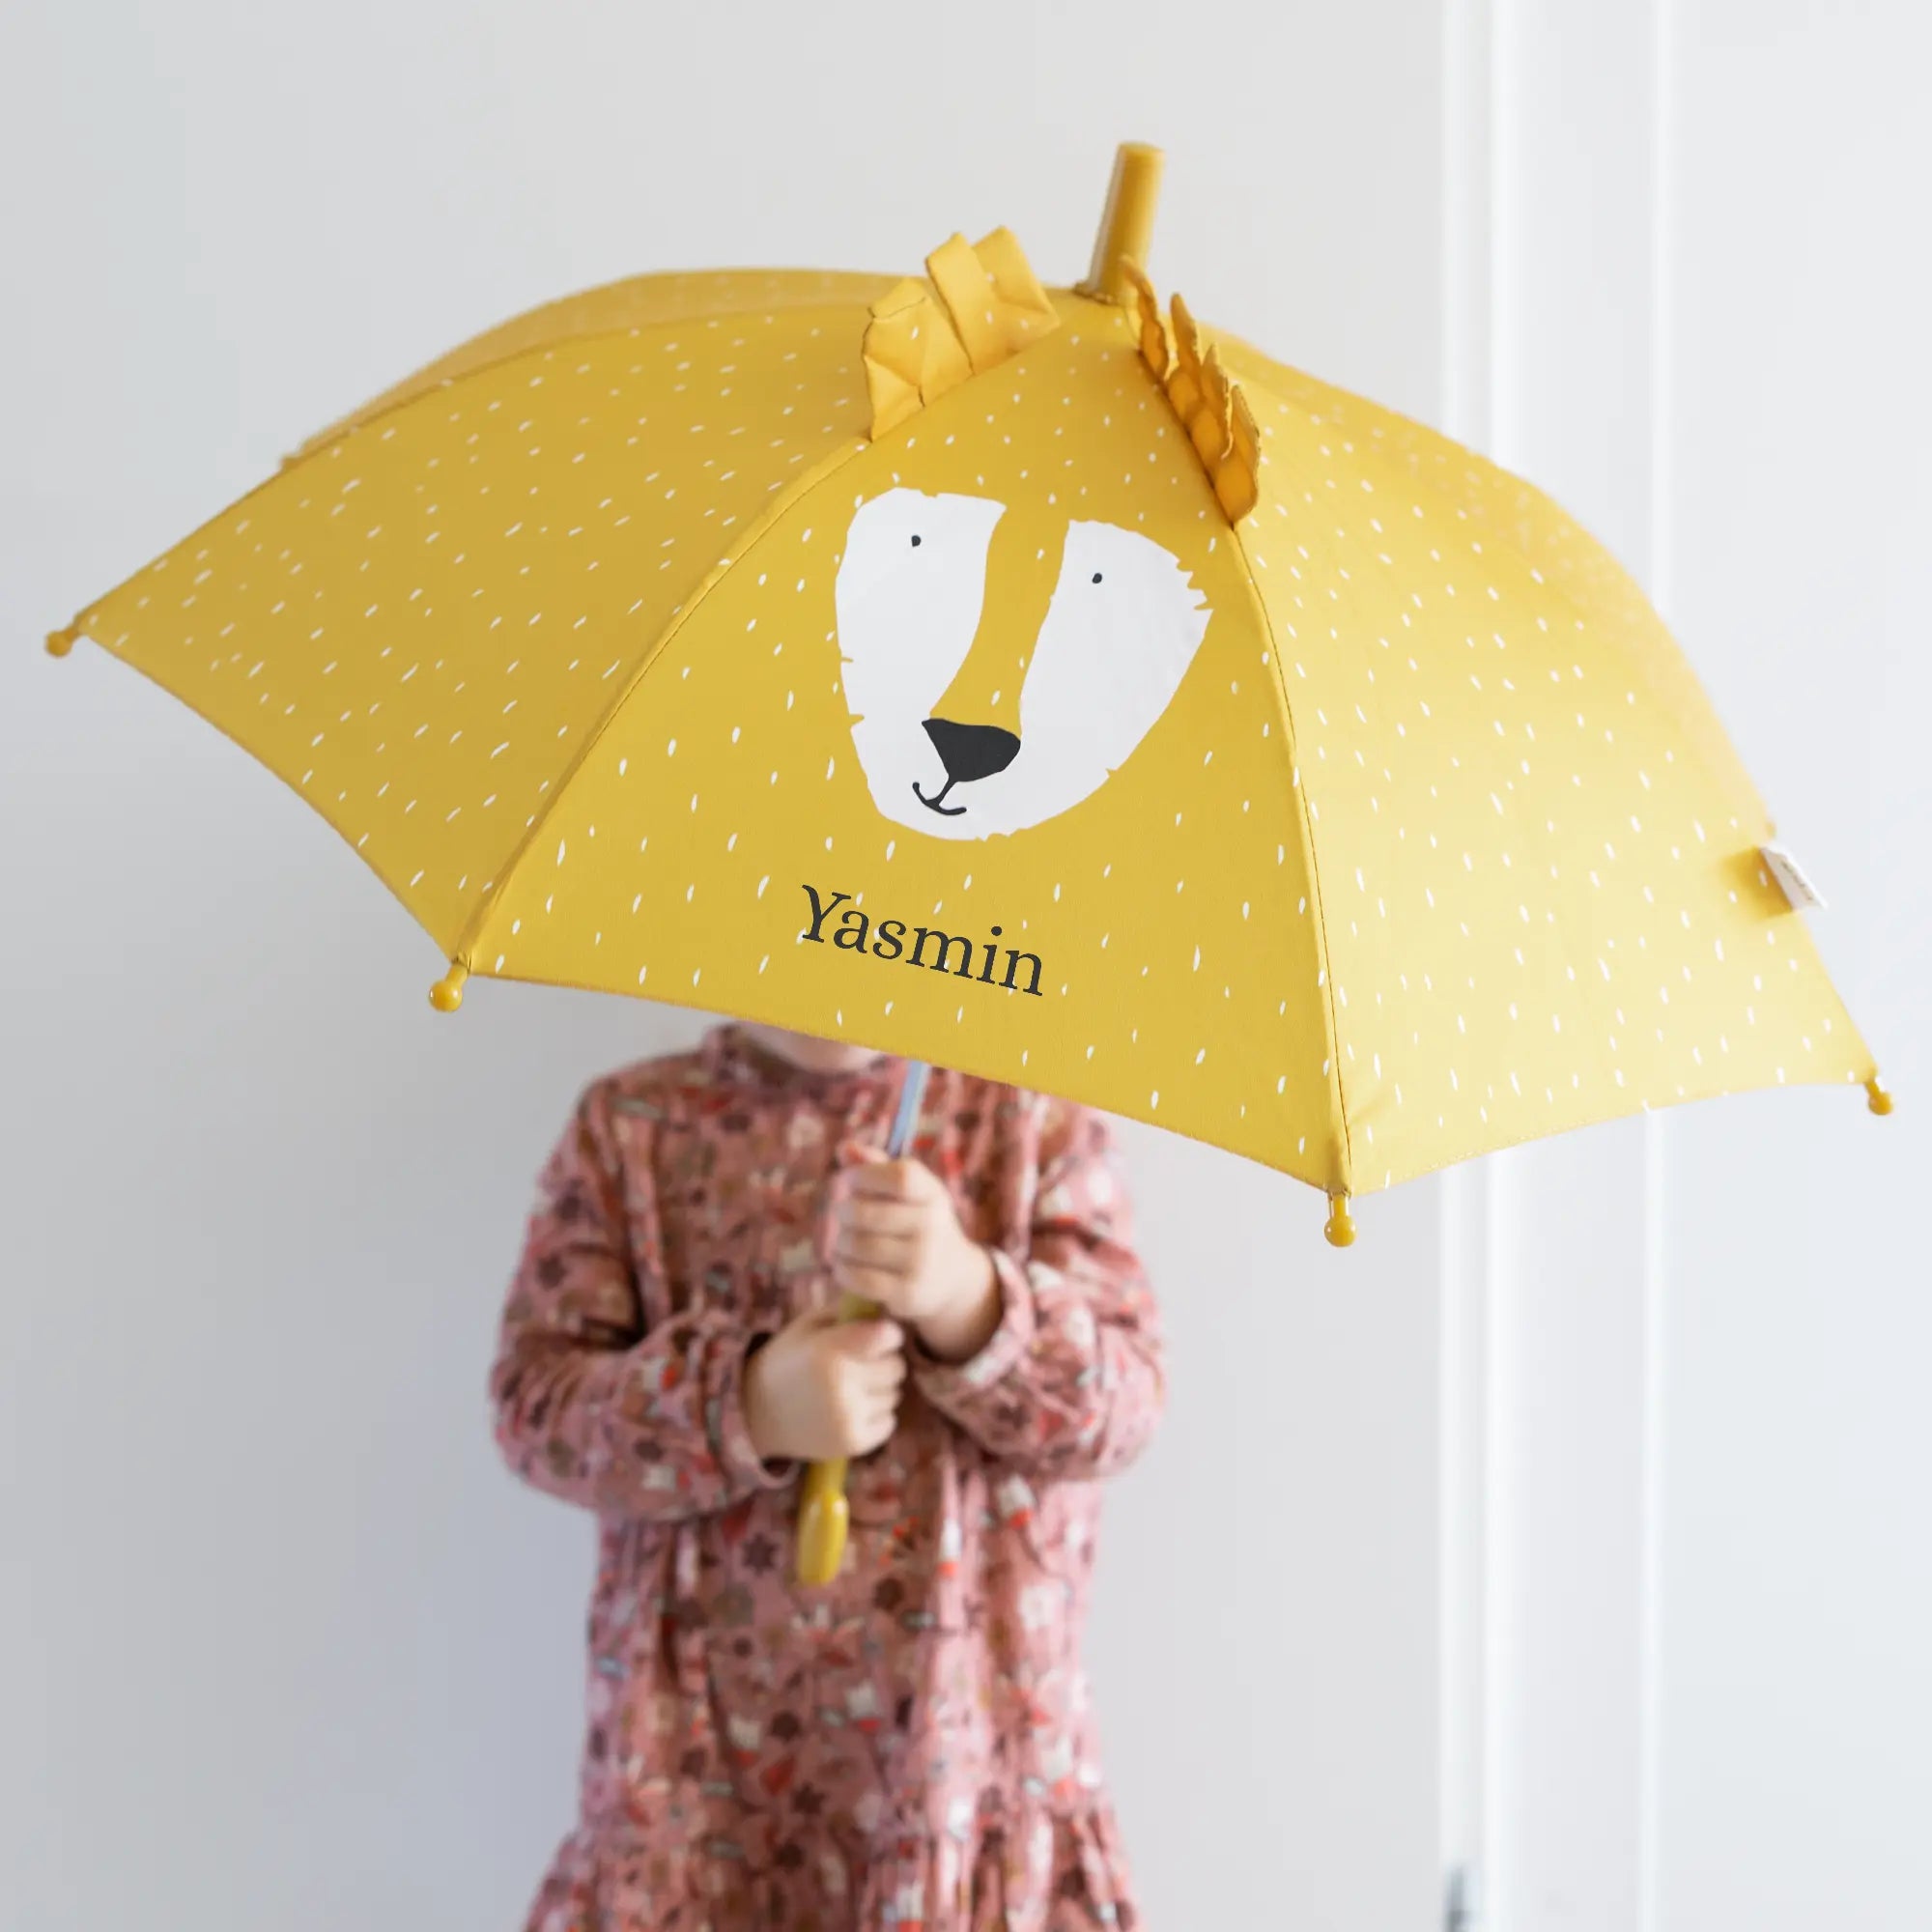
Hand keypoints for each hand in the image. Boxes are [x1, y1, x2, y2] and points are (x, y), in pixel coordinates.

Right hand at [742, 1307, 906, 1462]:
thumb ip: (847, 1313)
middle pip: (897, 1367)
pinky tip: (851, 1410)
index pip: (888, 1336)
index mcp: (829, 1350)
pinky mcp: (853, 1443)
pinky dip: (876, 1416)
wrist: (756, 1412)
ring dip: (880, 1390)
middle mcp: (841, 1384)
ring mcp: (848, 1417)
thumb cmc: (788, 1360)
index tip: (878, 1337)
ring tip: (852, 1389)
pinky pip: (889, 1422)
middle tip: (860, 1366)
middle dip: (884, 1363)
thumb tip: (887, 1308)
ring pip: (895, 1395)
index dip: (887, 1335)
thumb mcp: (809, 1326)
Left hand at [828, 1147, 1002, 1364]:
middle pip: (865, 1212)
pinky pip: (857, 1277)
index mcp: (933, 1194)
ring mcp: (921, 1261)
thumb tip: (844, 1147)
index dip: (865, 1175)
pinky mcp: (908, 1293)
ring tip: (846, 1241)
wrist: (952, 1279)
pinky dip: (842, 1269)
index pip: (901, 1177)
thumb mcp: (908, 1192)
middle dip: (844, 1211)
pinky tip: (845, 1264)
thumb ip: (875, 1166)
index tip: (849, 1179)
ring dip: (841, 1242)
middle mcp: (932, 1226)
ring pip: (856, 1245)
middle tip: (844, 1214)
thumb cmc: (917, 1223)